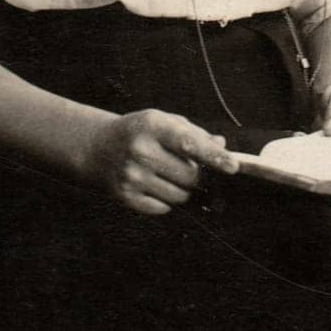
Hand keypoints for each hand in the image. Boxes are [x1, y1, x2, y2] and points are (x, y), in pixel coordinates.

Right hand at [87, 110, 237, 215]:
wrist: (97, 148)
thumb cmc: (138, 132)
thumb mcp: (162, 121)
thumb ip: (194, 133)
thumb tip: (221, 145)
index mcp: (152, 126)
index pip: (189, 143)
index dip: (214, 156)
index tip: (232, 166)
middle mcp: (140, 151)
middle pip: (190, 176)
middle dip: (195, 174)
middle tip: (182, 166)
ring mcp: (132, 176)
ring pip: (180, 196)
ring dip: (182, 190)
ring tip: (165, 174)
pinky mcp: (126, 197)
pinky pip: (163, 209)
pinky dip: (165, 201)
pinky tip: (152, 185)